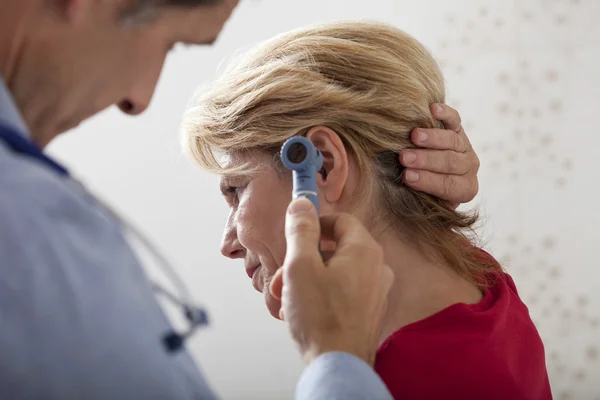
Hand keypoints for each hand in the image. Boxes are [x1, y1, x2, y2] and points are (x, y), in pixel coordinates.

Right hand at [269, 198, 392, 365]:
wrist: (338, 365)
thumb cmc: (320, 318)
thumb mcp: (300, 264)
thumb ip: (301, 230)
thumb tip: (302, 204)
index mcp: (364, 250)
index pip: (341, 219)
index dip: (315, 222)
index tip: (297, 229)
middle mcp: (377, 268)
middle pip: (336, 248)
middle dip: (303, 259)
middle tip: (283, 274)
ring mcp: (375, 291)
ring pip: (336, 271)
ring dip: (308, 278)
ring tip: (287, 297)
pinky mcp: (369, 311)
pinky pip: (342, 291)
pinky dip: (321, 294)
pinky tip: (301, 311)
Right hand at [399, 104, 479, 208]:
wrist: (429, 171)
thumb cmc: (418, 193)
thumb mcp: (420, 202)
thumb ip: (413, 200)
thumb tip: (390, 199)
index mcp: (464, 190)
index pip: (448, 185)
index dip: (428, 181)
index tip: (406, 177)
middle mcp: (469, 168)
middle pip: (450, 162)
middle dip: (427, 160)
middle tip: (404, 158)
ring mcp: (465, 146)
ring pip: (453, 140)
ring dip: (432, 139)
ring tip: (413, 136)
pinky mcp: (458, 128)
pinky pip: (454, 120)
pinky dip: (445, 113)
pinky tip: (432, 109)